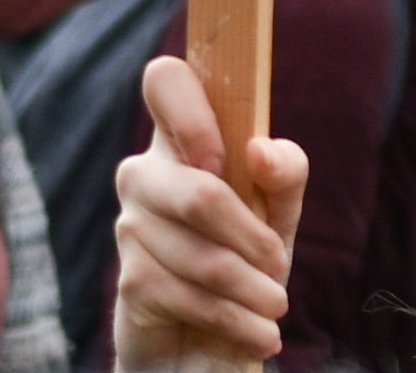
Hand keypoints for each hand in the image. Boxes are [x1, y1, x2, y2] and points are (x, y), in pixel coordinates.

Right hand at [115, 56, 308, 369]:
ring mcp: (131, 225)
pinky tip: (258, 333)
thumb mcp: (279, 209)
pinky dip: (235, 319)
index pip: (164, 80)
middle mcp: (145, 172)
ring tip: (275, 306)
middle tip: (281, 265)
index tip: (226, 159)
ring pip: (203, 254)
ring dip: (252, 289)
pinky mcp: (132, 279)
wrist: (208, 335)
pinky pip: (190, 296)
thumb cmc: (246, 252)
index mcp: (180, 136)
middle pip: (200, 194)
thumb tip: (261, 152)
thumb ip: (284, 171)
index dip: (193, 114)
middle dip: (254, 238)